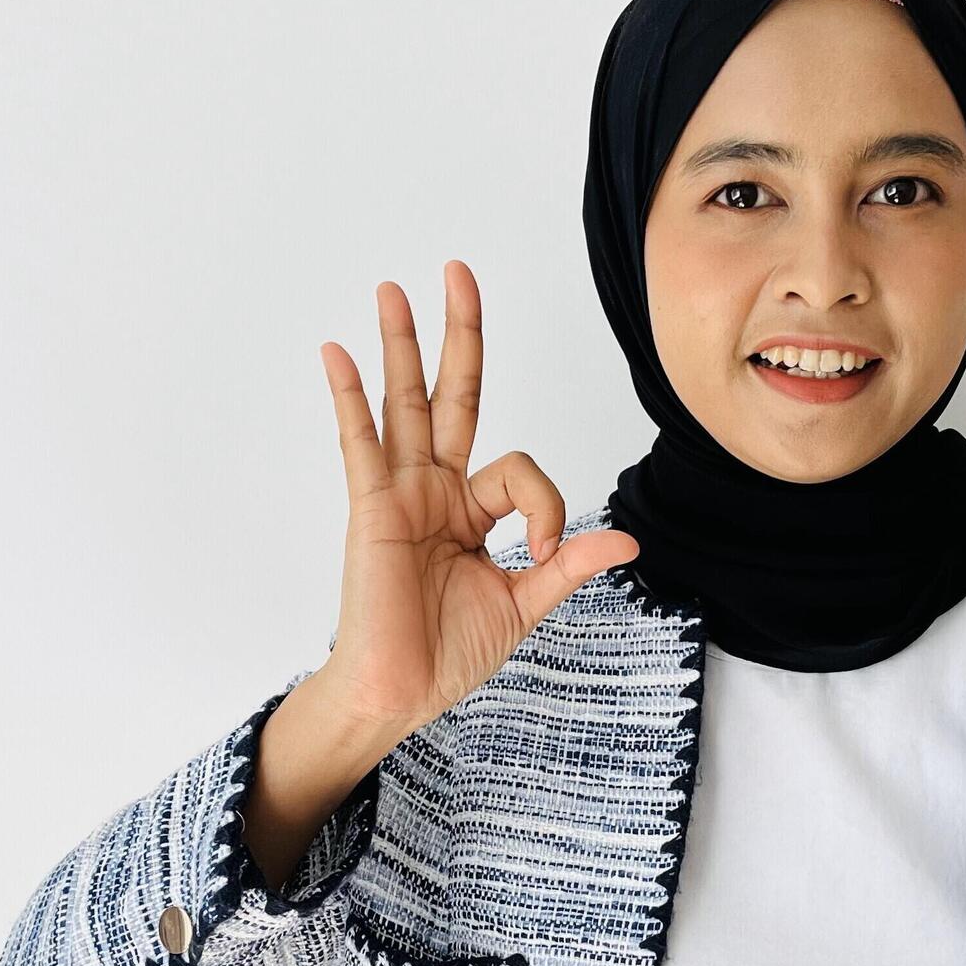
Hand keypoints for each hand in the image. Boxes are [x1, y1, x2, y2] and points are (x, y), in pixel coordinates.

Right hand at [312, 262, 639, 746]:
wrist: (400, 693)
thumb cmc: (446, 653)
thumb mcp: (524, 602)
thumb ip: (568, 565)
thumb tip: (628, 542)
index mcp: (470, 510)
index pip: (518, 469)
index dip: (544, 505)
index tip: (543, 552)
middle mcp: (434, 490)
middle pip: (450, 395)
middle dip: (458, 334)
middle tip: (458, 272)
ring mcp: (400, 494)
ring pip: (405, 405)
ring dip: (400, 344)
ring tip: (392, 289)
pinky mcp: (372, 510)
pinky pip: (361, 445)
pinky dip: (351, 400)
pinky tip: (337, 354)